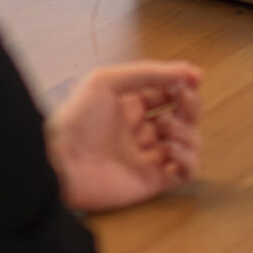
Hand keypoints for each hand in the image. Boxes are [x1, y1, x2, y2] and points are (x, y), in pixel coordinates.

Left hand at [45, 61, 201, 212]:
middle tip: (184, 100)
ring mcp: (148, 157)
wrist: (59, 163)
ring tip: (167, 128)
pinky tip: (172, 150)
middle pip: (184, 117)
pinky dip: (189, 160)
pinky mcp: (152, 182)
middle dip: (191, 106)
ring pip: (190, 144)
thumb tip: (190, 71)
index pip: (169, 93)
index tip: (192, 78)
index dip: (183, 84)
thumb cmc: (75, 119)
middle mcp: (142, 130)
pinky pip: (185, 173)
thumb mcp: (107, 81)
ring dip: (188, 132)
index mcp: (130, 106)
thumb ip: (149, 73)